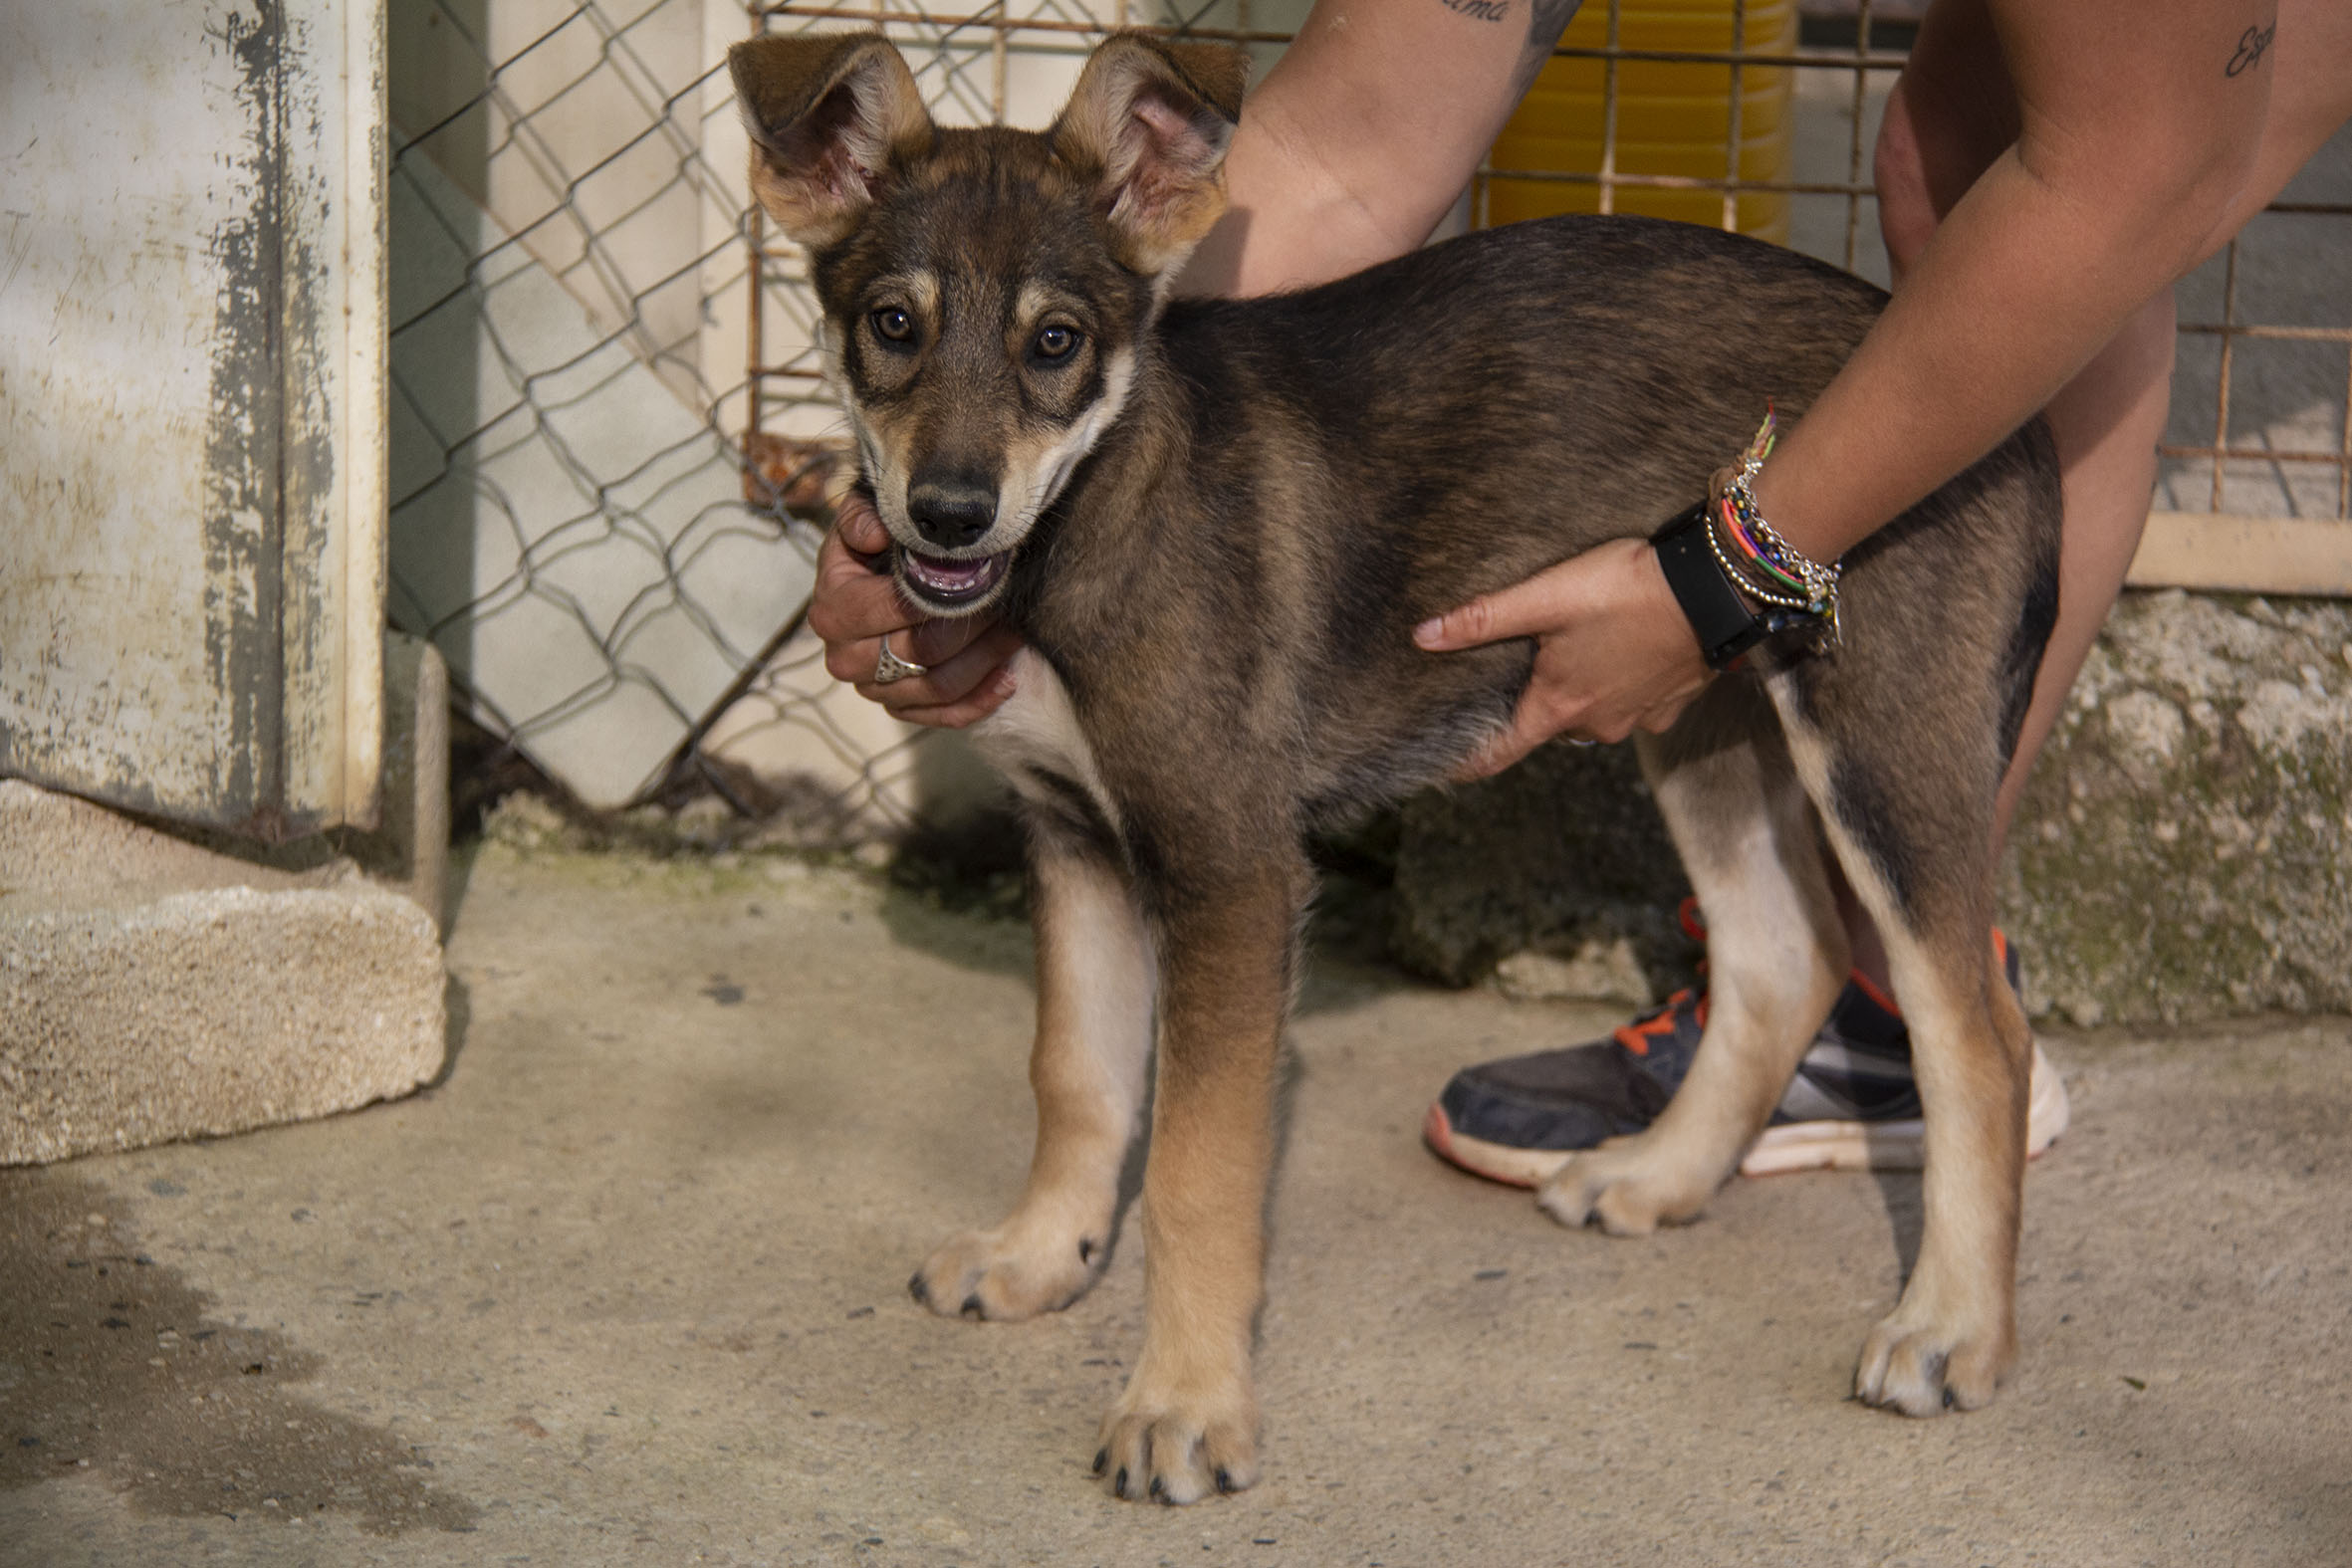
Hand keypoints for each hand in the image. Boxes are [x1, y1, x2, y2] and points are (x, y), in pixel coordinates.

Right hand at [807, 491, 1024, 726]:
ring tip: (1016, 631)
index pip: (891, 609)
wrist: (870, 582)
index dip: (939, 594)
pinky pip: (943, 716)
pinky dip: (979, 700)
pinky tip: (1008, 677)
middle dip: (971, 626)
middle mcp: (845, 658)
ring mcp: (873, 689)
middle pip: (920, 651)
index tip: (980, 575)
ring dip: (985, 660)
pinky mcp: (899, 710)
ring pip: (938, 687)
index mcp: (832, 610)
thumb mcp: (862, 517)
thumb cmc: (873, 545)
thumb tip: (879, 534)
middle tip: (1008, 600)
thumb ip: (864, 516)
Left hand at [1413, 537, 1712, 777]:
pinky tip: (1621, 651)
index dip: (1469, 761)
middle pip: (1548, 726)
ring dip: (1579, 690)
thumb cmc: (1625, 592)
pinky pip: (1632, 703)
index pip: (1500, 752)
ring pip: (1592, 714)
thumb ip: (1483, 620)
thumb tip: (1424, 637)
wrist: (1714, 591)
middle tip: (1515, 674)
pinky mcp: (1671, 703)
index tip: (1445, 768)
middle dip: (1531, 705)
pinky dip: (1621, 683)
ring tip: (1571, 654)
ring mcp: (1638, 718)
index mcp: (1559, 708)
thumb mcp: (1545, 599)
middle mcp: (1598, 725)